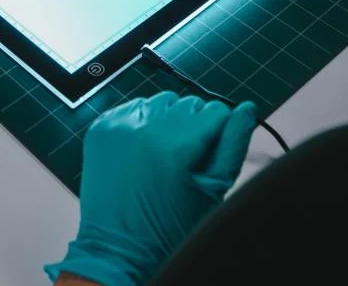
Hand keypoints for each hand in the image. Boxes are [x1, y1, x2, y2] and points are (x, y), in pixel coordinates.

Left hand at [45, 92, 256, 285]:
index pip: (216, 110)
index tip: (211, 153)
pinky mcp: (101, 128)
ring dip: (169, 121)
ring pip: (162, 101)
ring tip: (164, 154)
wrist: (118, 247)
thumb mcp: (213, 189)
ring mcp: (118, 125)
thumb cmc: (170, 226)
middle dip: (194, 126)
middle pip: (189, 104)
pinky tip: (143, 150)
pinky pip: (134, 108)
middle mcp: (144, 127)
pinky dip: (143, 122)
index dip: (219, 131)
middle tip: (186, 160)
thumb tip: (246, 109)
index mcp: (176, 144)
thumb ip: (233, 144)